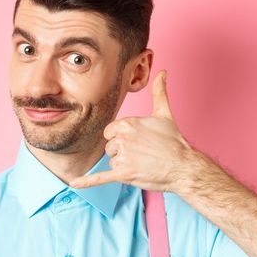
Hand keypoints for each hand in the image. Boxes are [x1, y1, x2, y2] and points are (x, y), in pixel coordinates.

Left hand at [69, 70, 200, 192]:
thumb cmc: (174, 141)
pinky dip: (87, 182)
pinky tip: (73, 183)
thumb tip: (162, 73)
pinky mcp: (124, 174)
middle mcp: (122, 139)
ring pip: (111, 161)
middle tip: (142, 153)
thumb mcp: (164, 114)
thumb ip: (159, 92)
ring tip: (142, 163)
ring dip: (123, 164)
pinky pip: (100, 177)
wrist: (184, 166)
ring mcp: (122, 157)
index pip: (109, 132)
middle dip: (122, 151)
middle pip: (109, 146)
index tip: (136, 141)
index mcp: (126, 123)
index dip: (121, 137)